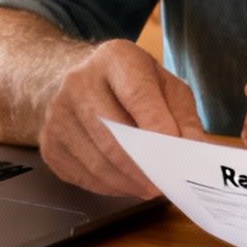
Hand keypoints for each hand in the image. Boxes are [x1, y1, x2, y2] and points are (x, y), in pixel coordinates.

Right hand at [39, 39, 204, 196]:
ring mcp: (58, 115)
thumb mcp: (162, 84)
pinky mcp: (50, 145)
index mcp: (114, 59)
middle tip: (169, 184)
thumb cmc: (126, 83)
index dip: (158, 127)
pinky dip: (112, 187)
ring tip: (152, 187)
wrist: (68, 78)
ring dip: (130, 182)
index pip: (137, 95)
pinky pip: (85, 176)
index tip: (177, 153)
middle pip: (114, 135)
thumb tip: (196, 150)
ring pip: (99, 162)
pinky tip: (127, 182)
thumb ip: (183, 115)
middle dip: (146, 166)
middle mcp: (79, 83)